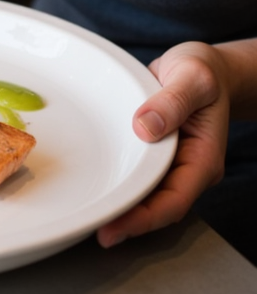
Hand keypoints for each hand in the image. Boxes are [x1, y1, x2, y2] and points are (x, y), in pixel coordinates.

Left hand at [97, 41, 230, 247]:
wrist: (199, 65)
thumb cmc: (202, 71)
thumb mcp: (193, 78)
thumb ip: (173, 101)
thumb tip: (145, 127)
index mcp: (203, 158)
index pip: (174, 199)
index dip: (144, 218)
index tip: (115, 225)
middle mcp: (186, 167)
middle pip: (157, 205)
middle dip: (127, 220)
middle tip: (95, 228)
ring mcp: (169, 161)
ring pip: (144, 192)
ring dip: (120, 204)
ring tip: (90, 213)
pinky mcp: (152, 150)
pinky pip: (135, 171)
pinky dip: (119, 179)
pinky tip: (97, 183)